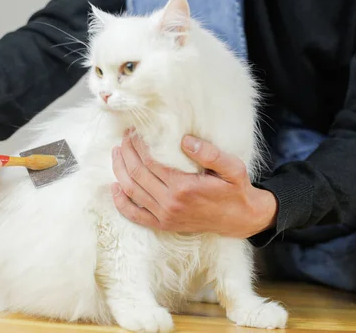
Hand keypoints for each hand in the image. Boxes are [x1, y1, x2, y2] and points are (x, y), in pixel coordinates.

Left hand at [111, 132, 276, 237]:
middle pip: (136, 174)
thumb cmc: (235, 190)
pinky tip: (115, 187)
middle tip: (124, 137)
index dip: (138, 144)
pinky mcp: (163, 225)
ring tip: (116, 153)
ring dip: (120, 170)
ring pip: (131, 191)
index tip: (135, 131)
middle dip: (126, 152)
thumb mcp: (232, 167)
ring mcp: (164, 216)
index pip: (150, 161)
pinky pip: (135, 215)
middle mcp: (170, 203)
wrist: (240, 219)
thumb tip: (185, 140)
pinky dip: (120, 202)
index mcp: (183, 187)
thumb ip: (210, 153)